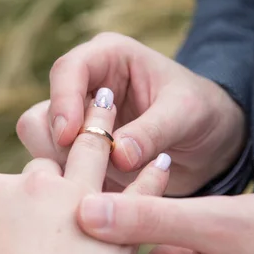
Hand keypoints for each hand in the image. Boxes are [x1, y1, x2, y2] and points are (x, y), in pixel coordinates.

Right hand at [0, 91, 169, 253]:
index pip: (16, 180)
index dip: (28, 199)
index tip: (36, 217)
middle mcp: (33, 186)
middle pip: (51, 164)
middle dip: (62, 164)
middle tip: (82, 135)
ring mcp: (76, 198)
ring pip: (93, 150)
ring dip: (104, 126)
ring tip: (114, 103)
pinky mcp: (115, 221)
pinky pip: (141, 186)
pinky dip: (150, 170)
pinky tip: (160, 157)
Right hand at [16, 32, 245, 194]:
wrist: (211, 144)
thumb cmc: (202, 113)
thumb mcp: (185, 114)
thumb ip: (152, 132)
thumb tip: (118, 157)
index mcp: (108, 58)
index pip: (67, 70)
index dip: (63, 102)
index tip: (70, 137)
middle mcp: (84, 89)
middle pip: (42, 114)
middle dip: (62, 145)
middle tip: (94, 168)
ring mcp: (78, 125)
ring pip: (42, 146)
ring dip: (66, 169)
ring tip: (106, 183)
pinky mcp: (80, 156)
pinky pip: (59, 172)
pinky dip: (75, 186)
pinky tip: (106, 194)